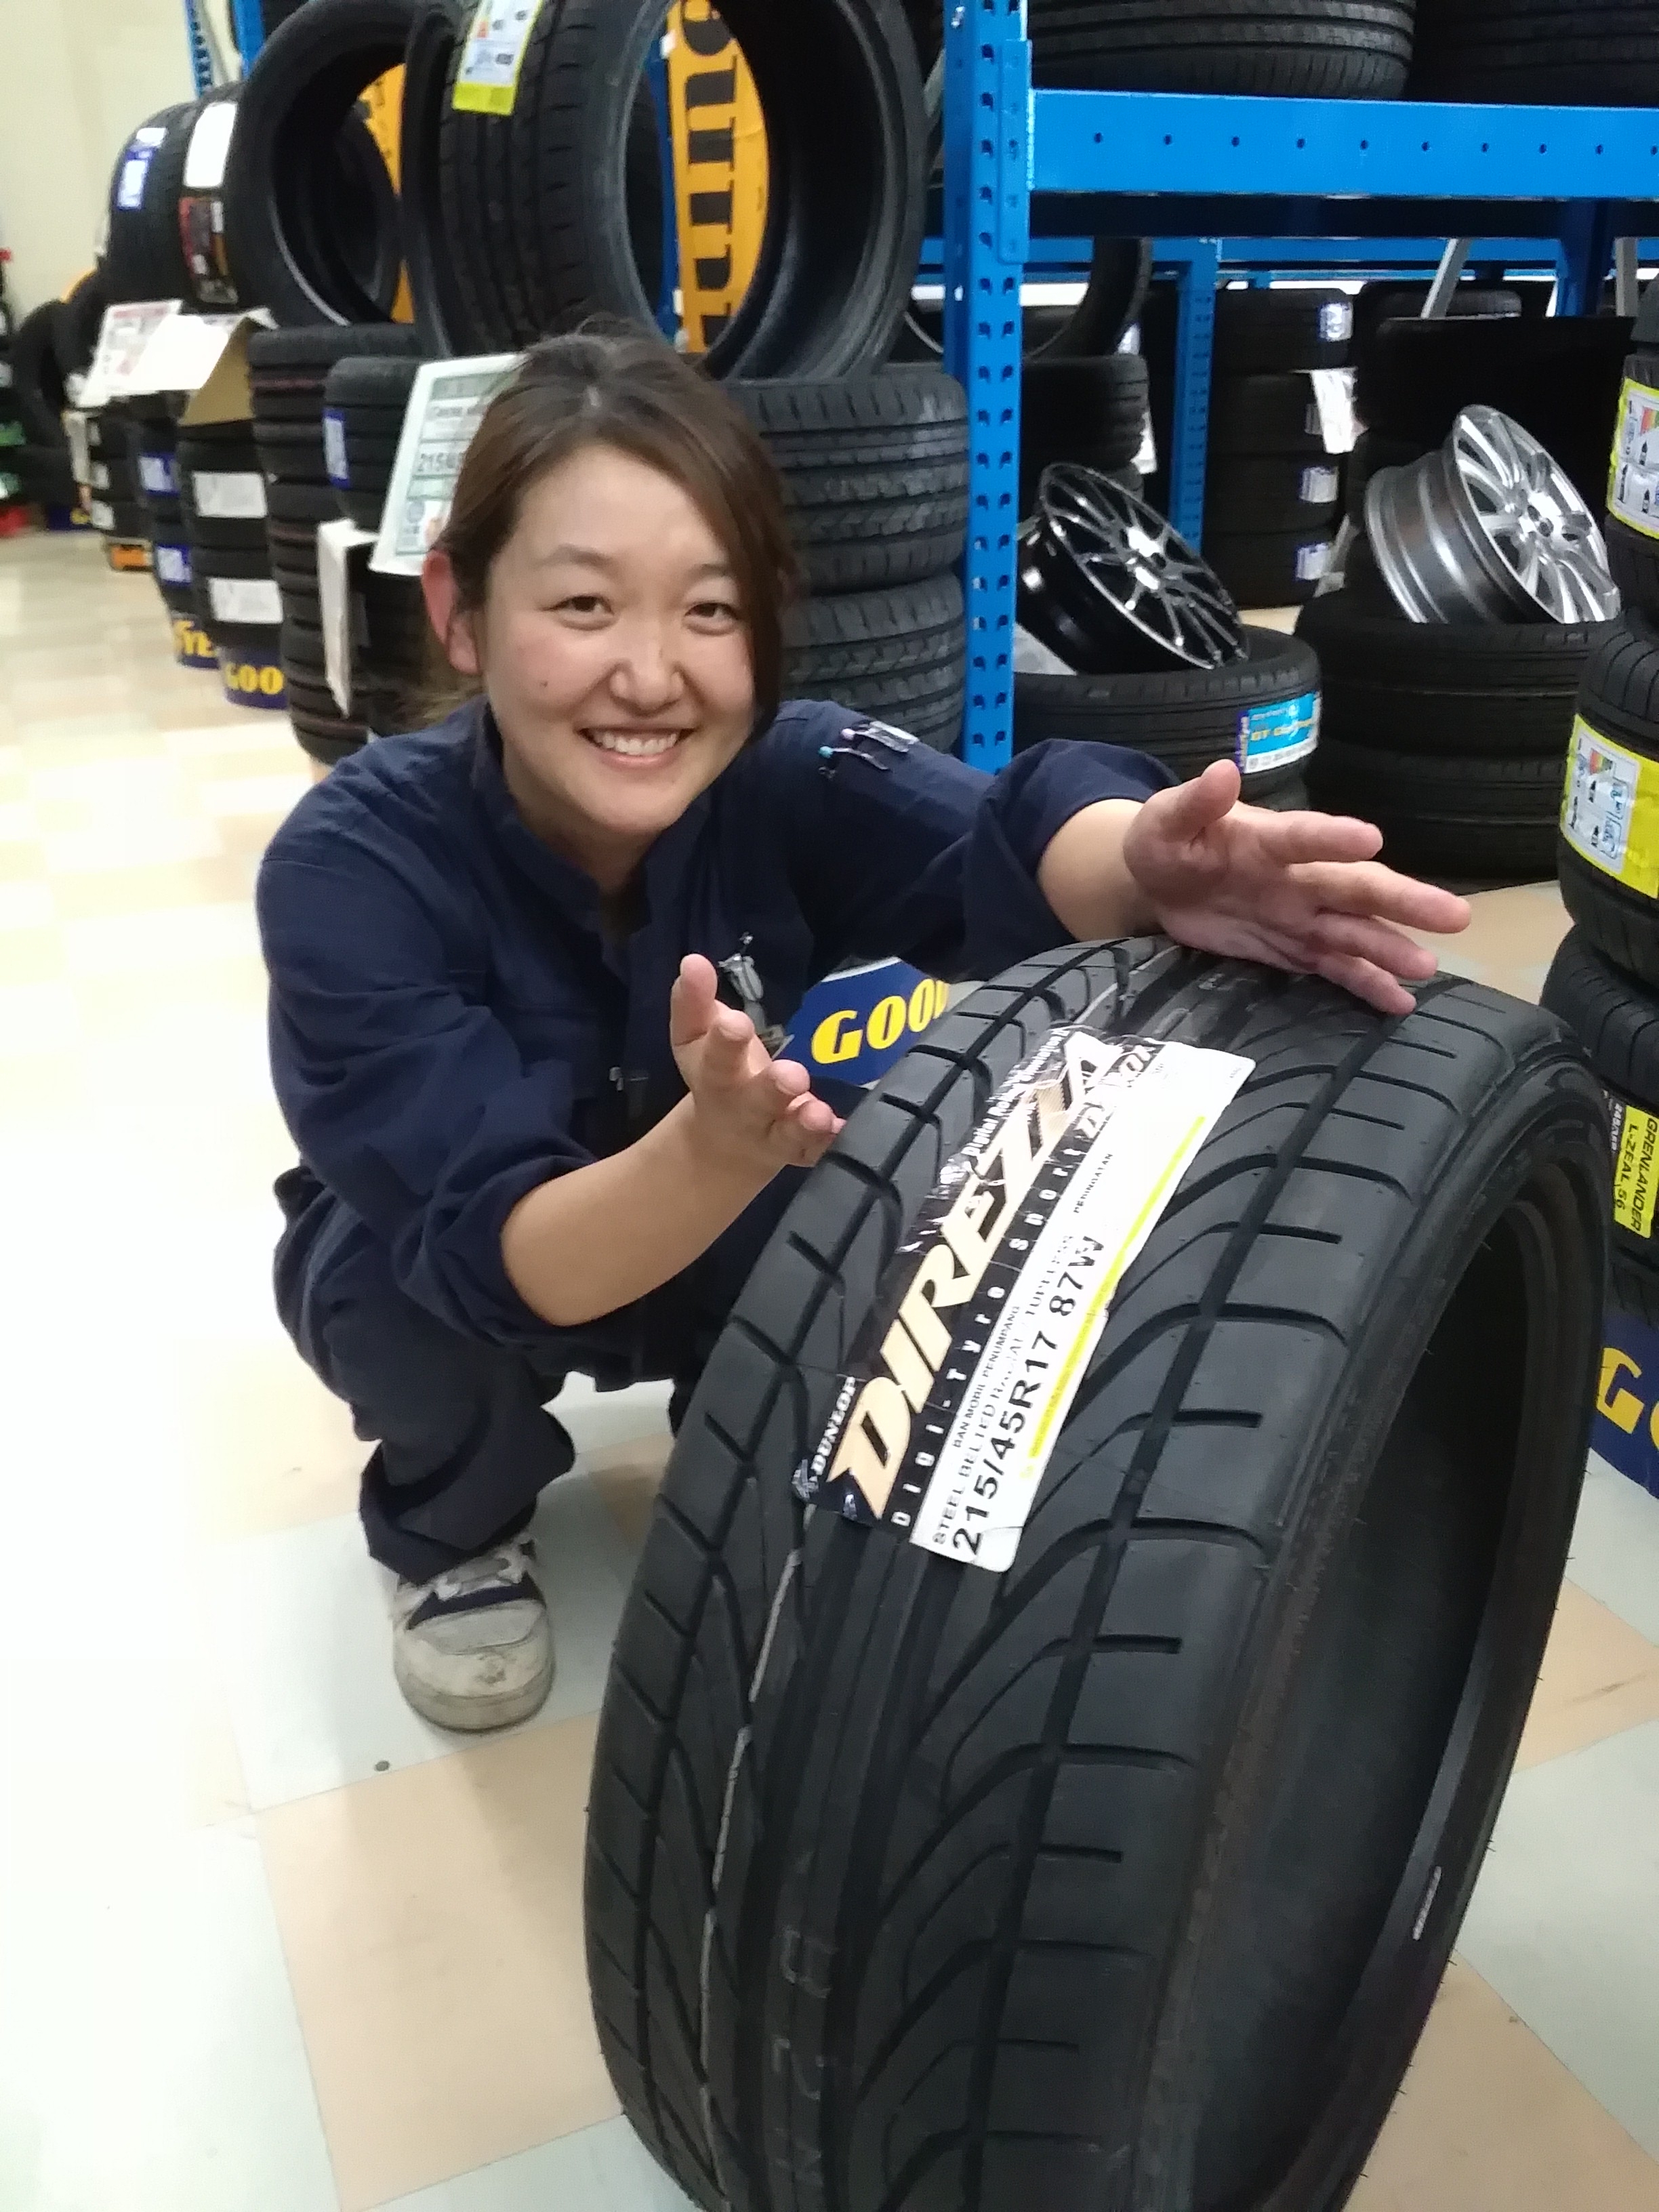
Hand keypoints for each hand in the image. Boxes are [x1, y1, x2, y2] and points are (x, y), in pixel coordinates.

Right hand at [670, 955, 844, 1175]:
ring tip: (819, 1113)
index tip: (734, 1022)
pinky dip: (831, 1143)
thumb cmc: (717, 1073)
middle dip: (772, 1088)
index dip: (724, 1041)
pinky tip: (843, 1130)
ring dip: (805, 1123)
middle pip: (755, 1101)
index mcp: (714, 1077)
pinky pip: (819, 1150)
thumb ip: (695, 1000)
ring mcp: (773, 1133)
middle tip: (792, 1075)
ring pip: (789, 1133)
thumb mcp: (697, 1038)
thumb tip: (693, 961)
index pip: (714, 1058)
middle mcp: (743, 1109)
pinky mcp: (802, 1149)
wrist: (725, 1142)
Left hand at [1123, 761, 1470, 1015]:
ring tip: (1428, 966)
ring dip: (1391, 948)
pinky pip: (1335, 968)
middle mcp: (1299, 876)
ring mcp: (1301, 915)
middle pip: (1355, 887)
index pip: (1305, 837)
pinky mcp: (1293, 949)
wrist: (1160, 884)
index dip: (1334, 838)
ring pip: (1355, 931)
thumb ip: (1193, 803)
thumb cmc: (1168, 842)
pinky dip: (1366, 984)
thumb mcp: (1166, 821)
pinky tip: (1401, 1002)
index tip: (1370, 839)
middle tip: (1454, 914)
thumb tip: (1220, 771)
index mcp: (1270, 839)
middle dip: (1402, 900)